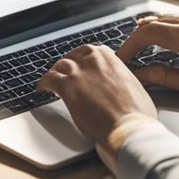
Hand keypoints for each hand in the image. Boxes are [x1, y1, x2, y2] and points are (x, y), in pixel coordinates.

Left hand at [36, 44, 158, 170]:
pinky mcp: (67, 87)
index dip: (84, 60)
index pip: (91, 51)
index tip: (82, 66)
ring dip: (56, 73)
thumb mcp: (135, 87)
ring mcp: (78, 72)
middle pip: (73, 57)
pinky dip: (44, 83)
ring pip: (60, 66)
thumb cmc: (136, 113)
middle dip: (69, 65)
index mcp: (110, 58)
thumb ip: (122, 79)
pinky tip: (42, 88)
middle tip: (66, 74)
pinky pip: (49, 80)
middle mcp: (92, 60)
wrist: (127, 127)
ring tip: (53, 80)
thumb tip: (121, 84)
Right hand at [116, 11, 178, 103]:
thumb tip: (144, 75)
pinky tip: (165, 42)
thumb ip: (168, 79)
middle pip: (153, 22)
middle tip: (127, 57)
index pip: (147, 34)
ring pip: (166, 17)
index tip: (122, 60)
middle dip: (135, 39)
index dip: (129, 46)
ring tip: (141, 50)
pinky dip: (165, 28)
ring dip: (149, 31)